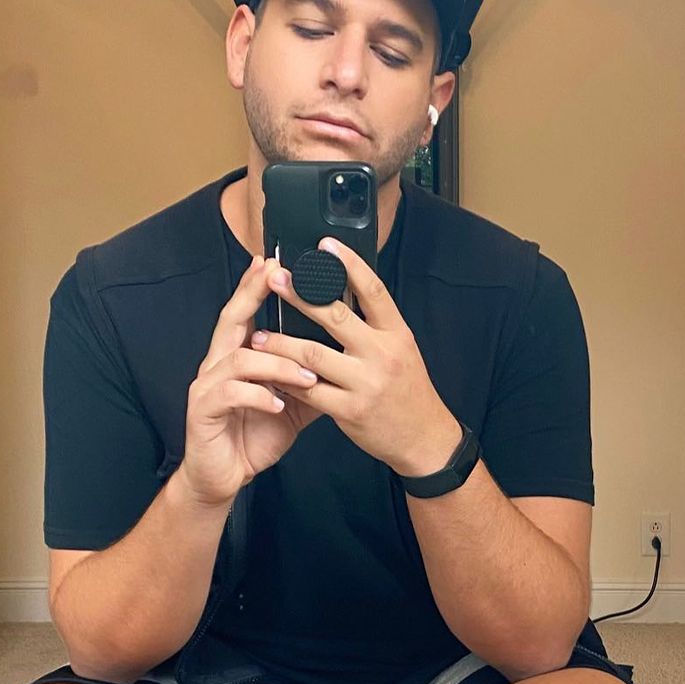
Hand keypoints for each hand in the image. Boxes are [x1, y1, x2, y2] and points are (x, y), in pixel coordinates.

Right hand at [181, 254, 321, 506]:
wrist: (224, 478)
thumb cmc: (254, 437)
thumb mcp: (291, 405)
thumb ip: (309, 379)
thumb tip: (346, 359)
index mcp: (237, 356)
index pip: (246, 312)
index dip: (256, 285)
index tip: (274, 260)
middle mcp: (217, 363)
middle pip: (231, 319)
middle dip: (252, 295)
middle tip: (274, 276)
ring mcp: (206, 386)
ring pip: (239, 358)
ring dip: (276, 364)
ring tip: (308, 377)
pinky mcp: (203, 411)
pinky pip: (231, 394)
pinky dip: (258, 396)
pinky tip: (278, 404)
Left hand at [250, 240, 461, 474]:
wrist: (425, 439)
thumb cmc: (408, 390)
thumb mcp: (401, 350)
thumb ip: (374, 325)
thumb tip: (342, 292)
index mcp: (397, 333)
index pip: (373, 291)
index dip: (349, 264)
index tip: (325, 244)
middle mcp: (383, 354)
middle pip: (336, 316)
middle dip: (301, 296)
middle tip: (276, 279)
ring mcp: (366, 383)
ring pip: (314, 355)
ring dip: (282, 343)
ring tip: (260, 335)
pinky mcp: (350, 410)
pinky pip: (309, 391)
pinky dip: (287, 380)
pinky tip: (271, 372)